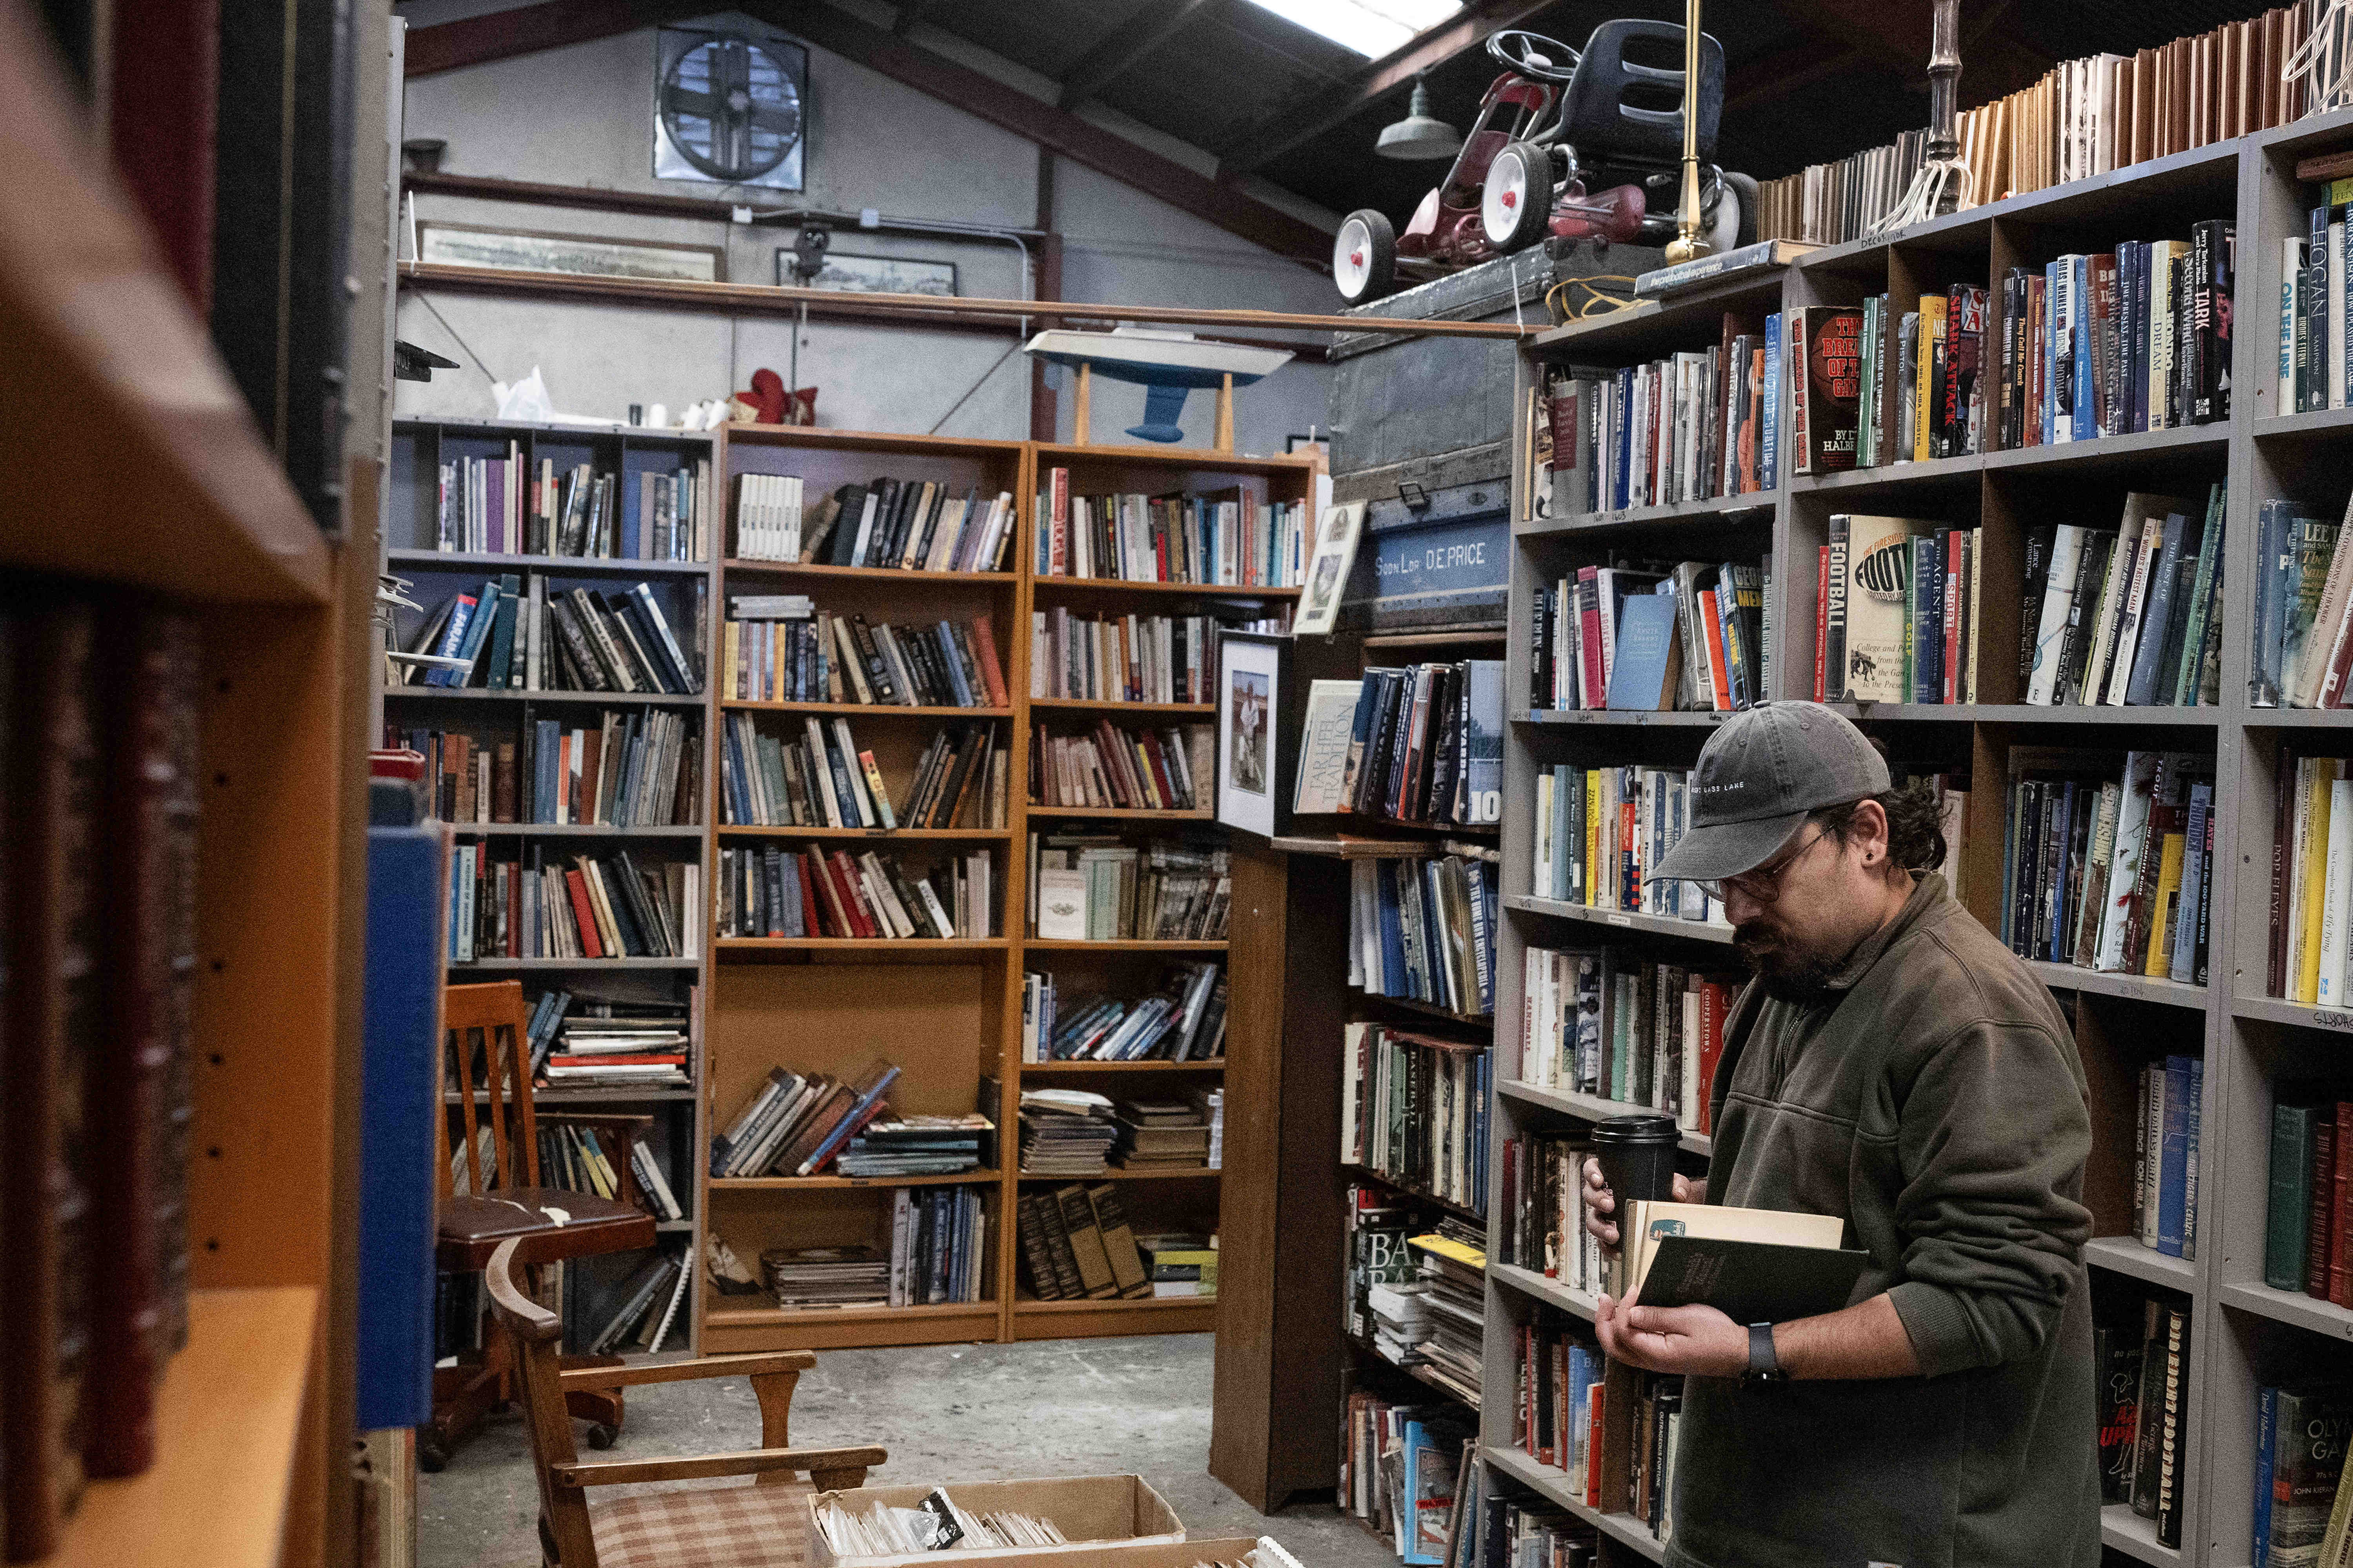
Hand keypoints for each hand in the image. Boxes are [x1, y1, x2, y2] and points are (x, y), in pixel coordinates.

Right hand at [1579, 1158, 1701, 1252]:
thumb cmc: (1665, 1192)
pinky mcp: (1610, 1234)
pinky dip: (1607, 1248)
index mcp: (1614, 1177)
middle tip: (1610, 1206)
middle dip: (1596, 1200)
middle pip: (1589, 1194)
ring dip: (1599, 1227)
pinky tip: (1618, 1251)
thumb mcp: (1673, 1183)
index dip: (1591, 1173)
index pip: (1593, 1169)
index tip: (1599, 1179)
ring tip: (1613, 1234)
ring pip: (1592, 1219)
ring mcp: (1606, 1216)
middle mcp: (1606, 1195)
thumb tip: (1678, 1193)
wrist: (1672, 1213)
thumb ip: (1678, 1184)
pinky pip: (1602, 1242)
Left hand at [1594, 1294, 1749, 1378]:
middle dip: (1604, 1321)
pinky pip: (1635, 1347)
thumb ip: (1657, 1317)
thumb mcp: (1688, 1319)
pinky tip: (1631, 1316)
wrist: (1739, 1353)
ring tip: (1612, 1305)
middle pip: (1614, 1346)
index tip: (1635, 1289)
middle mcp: (1652, 1362)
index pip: (1624, 1331)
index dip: (1623, 1308)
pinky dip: (1626, 1331)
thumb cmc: (1718, 1335)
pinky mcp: (1662, 1357)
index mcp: (1657, 1354)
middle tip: (1604, 1299)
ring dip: (1612, 1326)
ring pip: (1622, 1349)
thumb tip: (1630, 1313)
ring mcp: (1656, 1361)